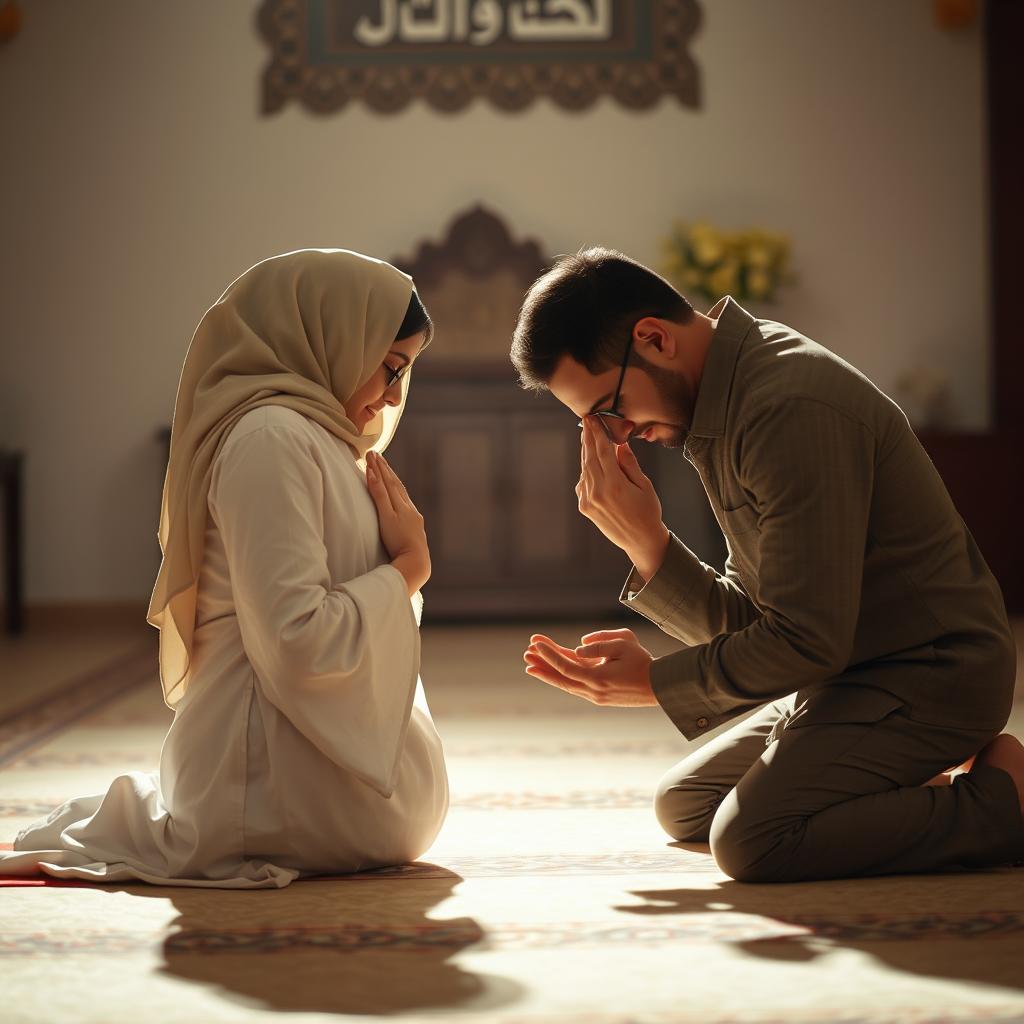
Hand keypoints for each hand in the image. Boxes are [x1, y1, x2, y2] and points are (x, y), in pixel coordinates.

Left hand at [366, 451, 430, 595]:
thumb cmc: (412, 559)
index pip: (400, 492)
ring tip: (371, 456)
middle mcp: (408, 510)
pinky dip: (376, 482)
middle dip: (385, 468)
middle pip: (395, 484)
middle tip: (375, 453)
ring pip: (389, 486)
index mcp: (412, 515)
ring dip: (380, 469)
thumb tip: (401, 530)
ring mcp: (400, 512)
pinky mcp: (390, 518)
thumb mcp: (409, 542)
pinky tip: (369, 471)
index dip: (391, 478)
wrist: (417, 564)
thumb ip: (404, 532)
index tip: (383, 466)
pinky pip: (382, 496)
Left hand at [523, 627, 656, 706]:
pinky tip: (552, 669)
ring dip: (548, 672)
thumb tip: (577, 647)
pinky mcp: (599, 696)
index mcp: (598, 678)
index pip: (566, 666)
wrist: (662, 687)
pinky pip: (575, 684)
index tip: (536, 642)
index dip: (549, 654)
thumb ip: (599, 642)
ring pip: (566, 683)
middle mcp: (593, 691)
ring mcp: (595, 696)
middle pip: (560, 678)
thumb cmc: (644, 661)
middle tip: (526, 654)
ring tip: (530, 663)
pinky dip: (562, 676)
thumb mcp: (624, 642)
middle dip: (542, 665)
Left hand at [578, 417, 669, 581]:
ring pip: (585, 469)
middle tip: (586, 422)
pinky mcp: (584, 507)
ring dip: (586, 452)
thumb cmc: (648, 512)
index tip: (593, 419)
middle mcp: (597, 492)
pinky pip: (583, 482)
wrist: (640, 541)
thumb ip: (629, 463)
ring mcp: (588, 500)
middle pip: (589, 458)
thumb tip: (619, 443)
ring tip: (587, 436)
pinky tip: (591, 461)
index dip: (597, 433)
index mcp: (614, 485)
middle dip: (587, 438)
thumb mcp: (644, 485)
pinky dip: (587, 470)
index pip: (602, 452)